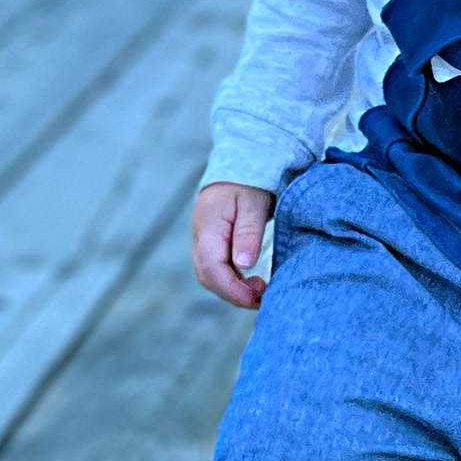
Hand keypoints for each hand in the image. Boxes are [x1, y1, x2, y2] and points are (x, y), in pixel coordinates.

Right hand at [193, 183, 276, 309]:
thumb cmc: (250, 181)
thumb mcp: (254, 203)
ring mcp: (202, 239)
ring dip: (231, 289)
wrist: (240, 162)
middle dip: (232, 293)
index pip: (212, 267)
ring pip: (209, 275)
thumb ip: (248, 232)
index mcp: (208, 226)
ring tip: (258, 292)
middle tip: (261, 297)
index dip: (232, 289)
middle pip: (207, 276)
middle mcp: (200, 236)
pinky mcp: (211, 242)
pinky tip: (249, 282)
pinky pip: (215, 268)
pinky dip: (230, 280)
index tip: (255, 298)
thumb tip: (244, 264)